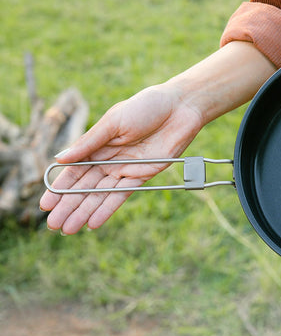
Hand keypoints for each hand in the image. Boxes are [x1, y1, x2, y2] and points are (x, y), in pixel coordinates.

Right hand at [40, 83, 202, 233]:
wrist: (180, 107)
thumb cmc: (146, 106)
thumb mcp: (114, 121)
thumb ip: (89, 142)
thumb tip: (60, 159)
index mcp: (98, 144)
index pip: (74, 170)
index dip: (60, 187)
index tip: (45, 204)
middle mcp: (109, 159)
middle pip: (85, 186)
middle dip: (69, 205)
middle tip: (53, 225)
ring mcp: (126, 168)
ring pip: (101, 194)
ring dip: (84, 212)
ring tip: (68, 229)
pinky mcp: (144, 175)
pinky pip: (123, 195)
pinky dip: (108, 209)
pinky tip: (93, 223)